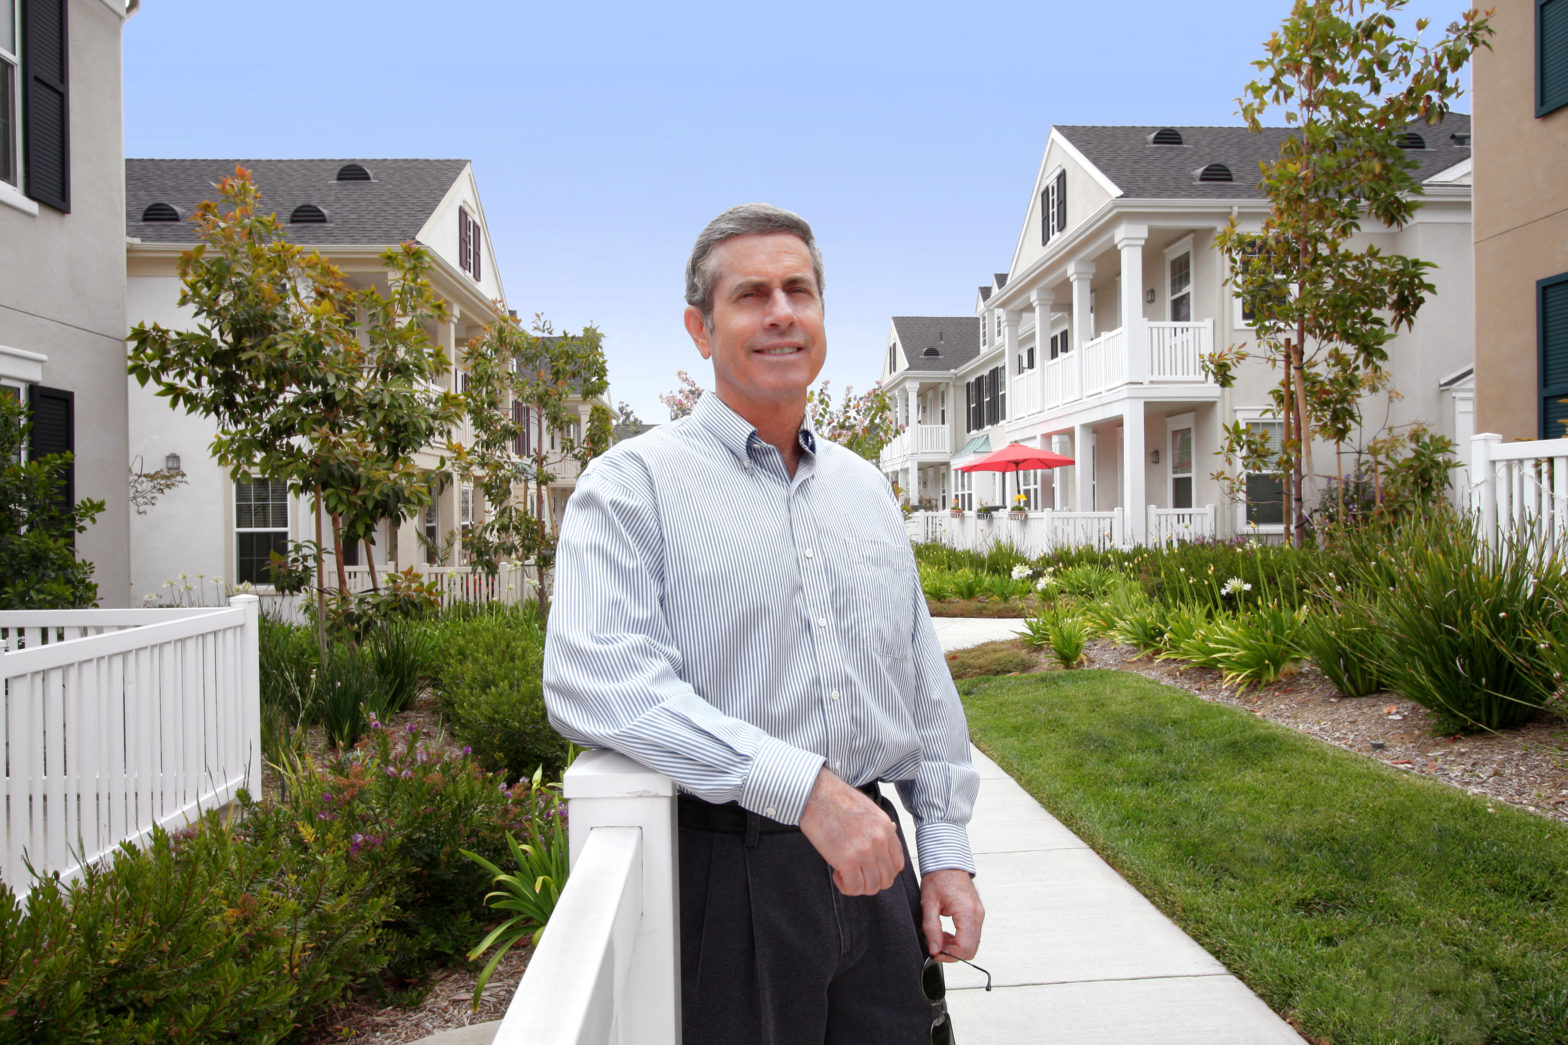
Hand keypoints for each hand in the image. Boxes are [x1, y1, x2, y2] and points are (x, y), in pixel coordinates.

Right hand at [797, 768, 903, 895]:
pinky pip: (854, 887)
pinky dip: (846, 886)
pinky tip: (837, 874)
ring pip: (871, 887)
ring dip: (858, 886)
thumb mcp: (868, 809)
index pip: (897, 864)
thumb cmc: (836, 799)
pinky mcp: (848, 860)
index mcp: (885, 829)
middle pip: (886, 880)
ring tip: (844, 873)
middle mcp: (879, 841)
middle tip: (856, 874)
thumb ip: (881, 826)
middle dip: (870, 882)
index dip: (883, 872)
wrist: (816, 794)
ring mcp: (865, 852)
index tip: (870, 870)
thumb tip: (891, 831)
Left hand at [921, 868, 983, 960]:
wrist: (947, 862)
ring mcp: (979, 913)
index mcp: (966, 912)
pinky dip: (960, 939)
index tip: (936, 953)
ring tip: (940, 938)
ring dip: (956, 947)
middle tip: (936, 948)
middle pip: (971, 948)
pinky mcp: (977, 913)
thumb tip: (934, 949)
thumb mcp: (929, 903)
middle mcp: (977, 914)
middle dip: (953, 953)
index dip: (949, 955)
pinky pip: (972, 934)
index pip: (964, 947)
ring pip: (973, 943)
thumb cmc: (938, 877)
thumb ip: (931, 929)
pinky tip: (947, 933)